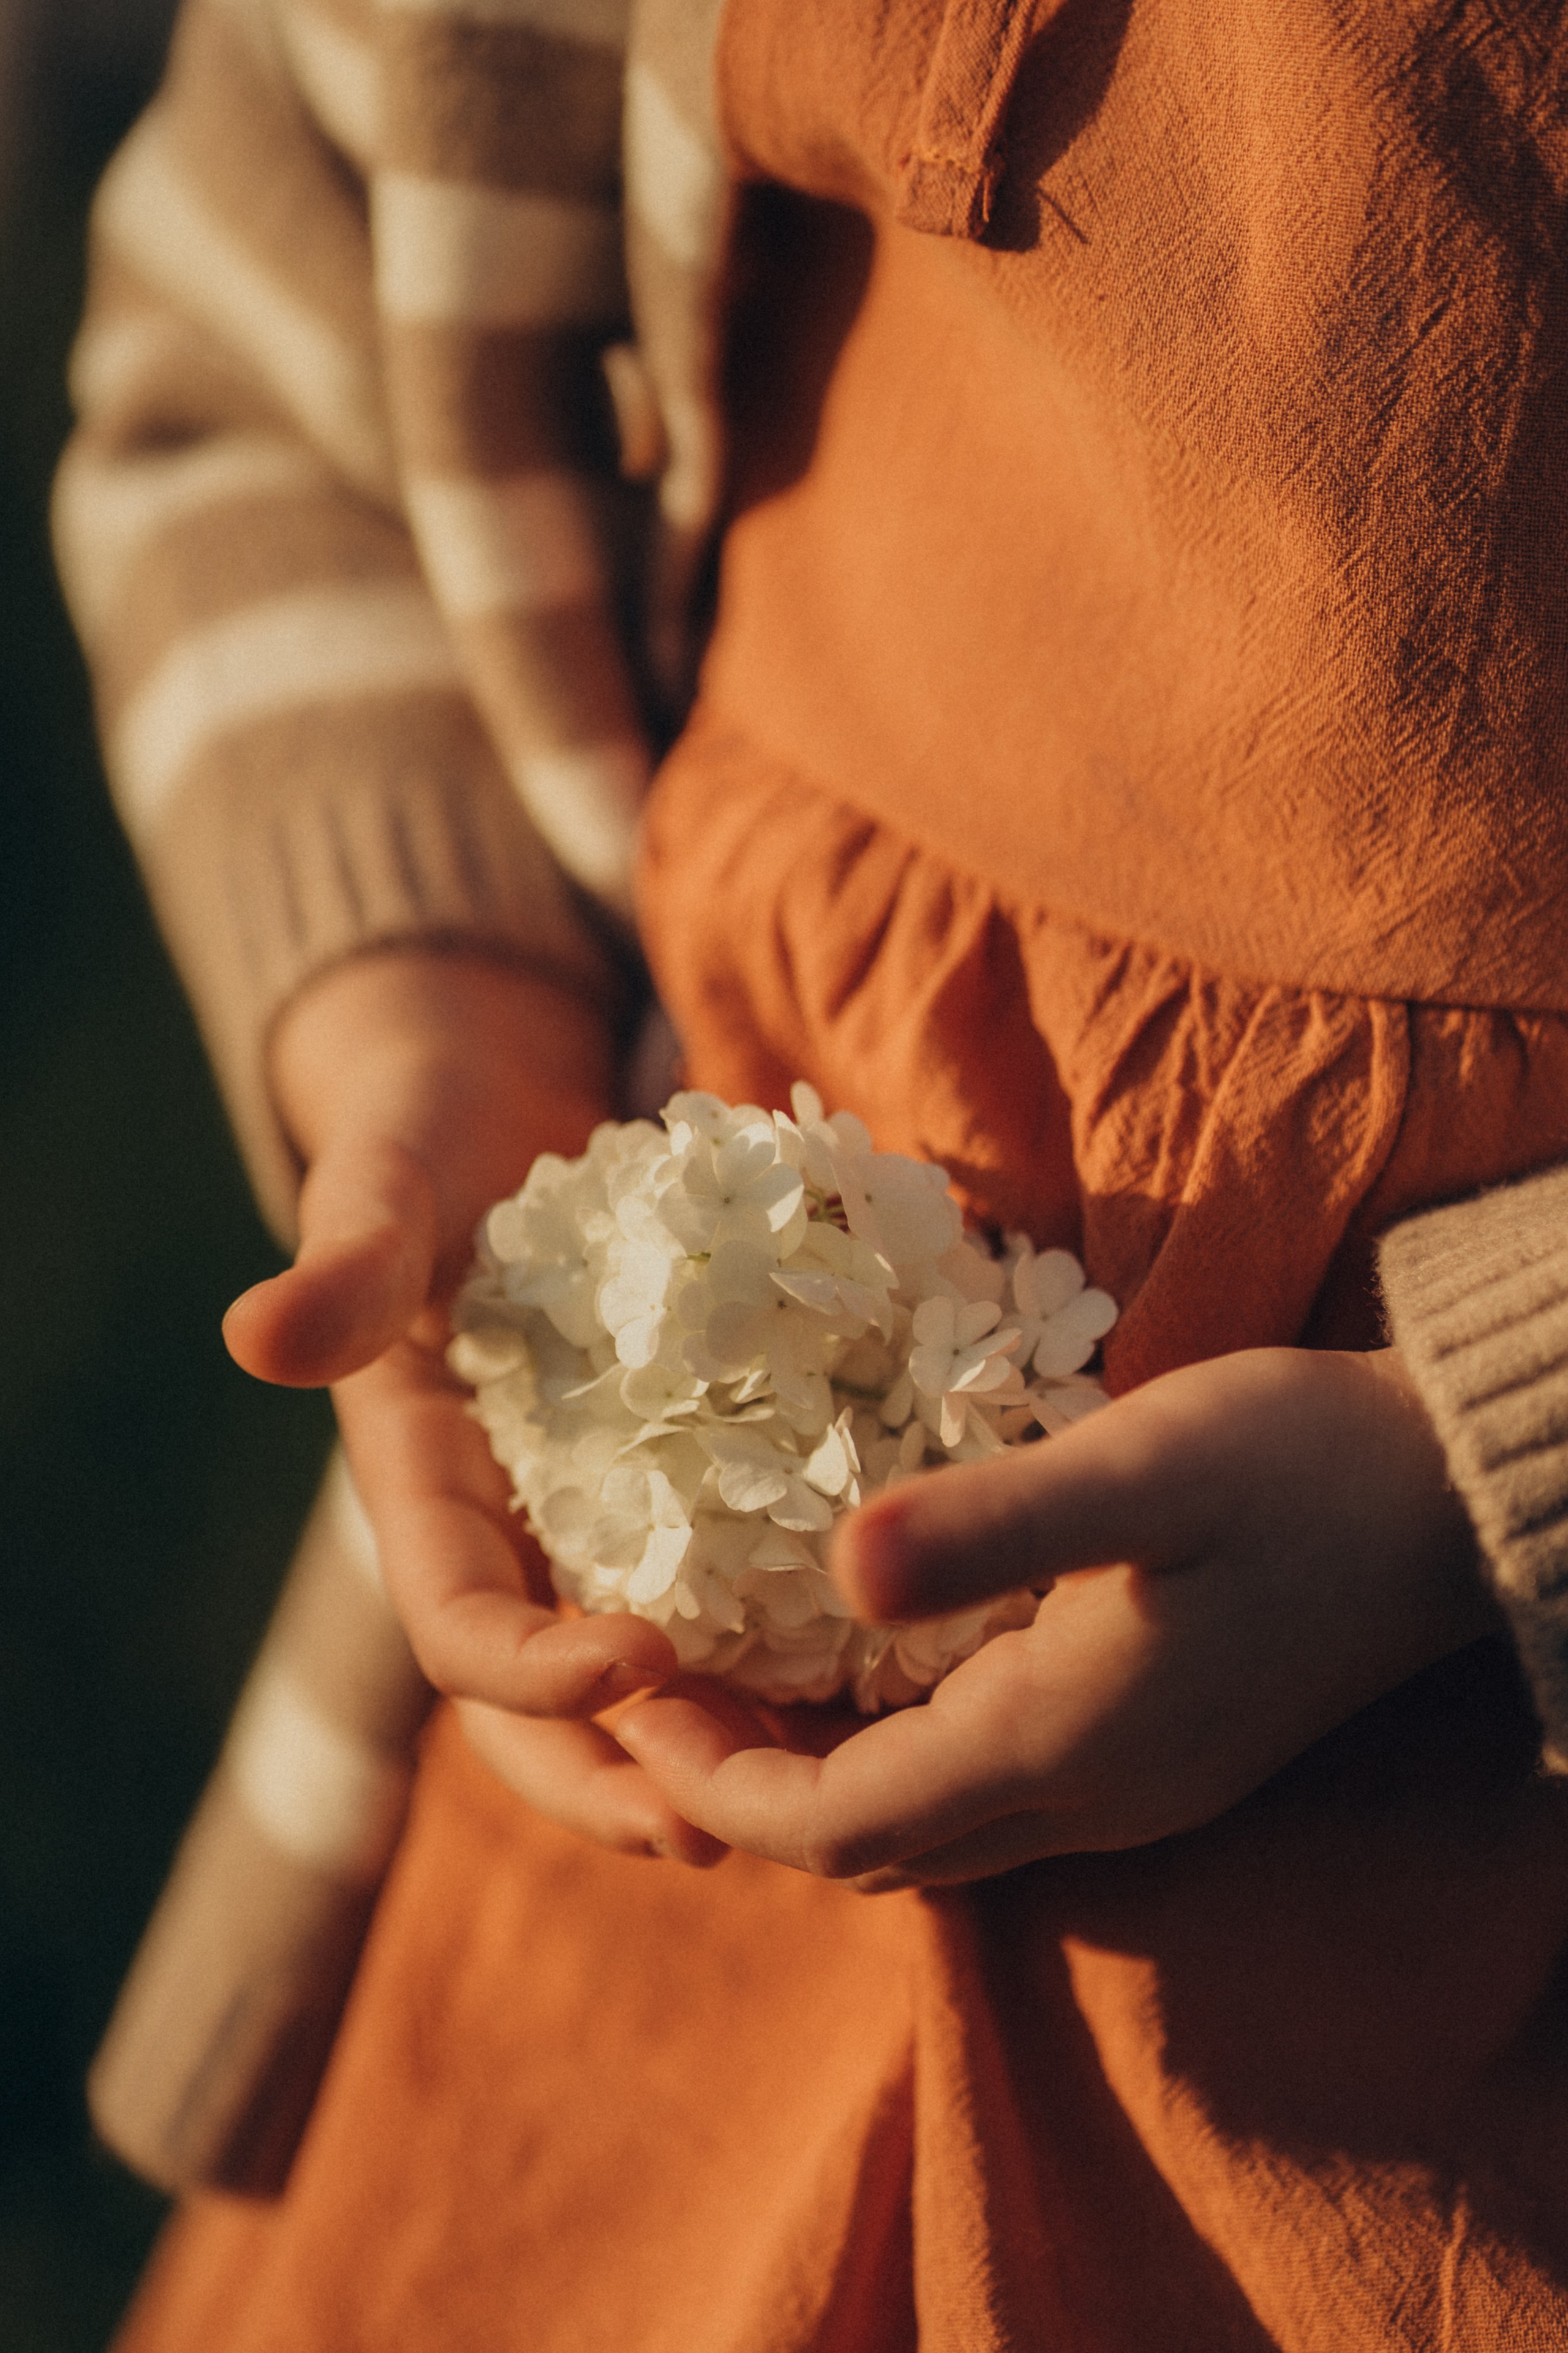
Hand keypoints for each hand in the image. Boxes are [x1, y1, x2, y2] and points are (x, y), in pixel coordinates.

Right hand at [223, 948, 722, 1866]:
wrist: (491, 1102)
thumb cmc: (429, 1131)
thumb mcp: (386, 1184)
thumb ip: (346, 1262)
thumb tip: (255, 1336)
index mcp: (424, 1488)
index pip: (461, 1621)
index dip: (533, 1666)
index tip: (638, 1661)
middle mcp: (507, 1527)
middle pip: (541, 1705)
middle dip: (614, 1778)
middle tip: (719, 1835)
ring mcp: (592, 1515)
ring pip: (635, 1676)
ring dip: (705, 1749)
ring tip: (809, 1797)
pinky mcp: (677, 1477)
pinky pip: (721, 1585)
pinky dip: (775, 1645)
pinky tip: (868, 1675)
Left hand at [613, 1346, 1497, 1885]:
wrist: (1451, 1499)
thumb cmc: (1298, 1463)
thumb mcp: (1141, 1467)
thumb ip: (991, 1525)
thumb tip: (835, 1567)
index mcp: (1060, 1743)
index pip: (837, 1827)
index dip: (718, 1781)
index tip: (629, 1705)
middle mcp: (1085, 1799)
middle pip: (867, 1850)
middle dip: (746, 1790)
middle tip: (655, 1693)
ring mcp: (1129, 1787)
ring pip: (926, 1830)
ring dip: (818, 1778)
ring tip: (735, 1677)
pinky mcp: (1156, 1751)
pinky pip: (984, 1793)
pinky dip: (896, 1754)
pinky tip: (868, 1668)